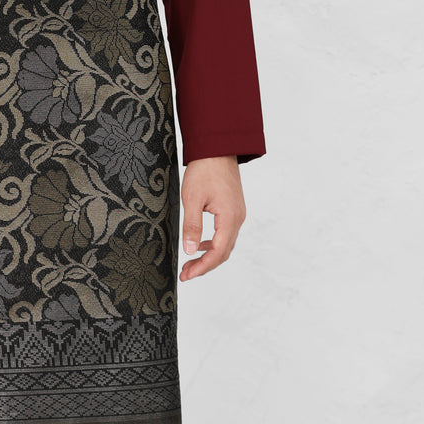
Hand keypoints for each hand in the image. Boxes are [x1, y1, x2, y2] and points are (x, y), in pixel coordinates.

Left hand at [179, 155, 246, 281]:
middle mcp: (237, 219)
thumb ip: (191, 226)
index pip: (218, 253)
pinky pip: (226, 233)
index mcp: (229, 218)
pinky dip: (213, 244)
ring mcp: (237, 214)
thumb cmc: (204, 170)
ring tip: (190, 262)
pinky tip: (200, 244)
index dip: (202, 267)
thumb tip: (190, 251)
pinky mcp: (233, 209)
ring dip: (209, 256)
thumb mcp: (192, 199)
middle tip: (186, 274)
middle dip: (205, 266)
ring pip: (226, 244)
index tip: (187, 275)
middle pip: (224, 252)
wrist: (217, 148)